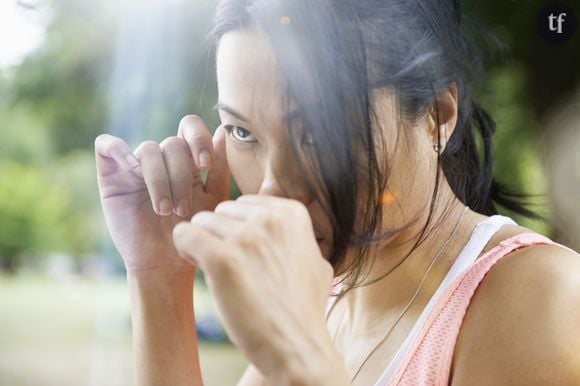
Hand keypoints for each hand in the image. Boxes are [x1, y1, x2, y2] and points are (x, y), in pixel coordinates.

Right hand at [95, 115, 229, 275]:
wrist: (165, 263)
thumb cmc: (192, 232)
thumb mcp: (213, 199)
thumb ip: (219, 166)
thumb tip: (222, 130)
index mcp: (187, 159)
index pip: (190, 127)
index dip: (198, 138)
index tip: (205, 163)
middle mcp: (161, 158)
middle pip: (172, 143)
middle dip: (181, 176)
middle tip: (183, 208)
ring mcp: (135, 165)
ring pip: (147, 150)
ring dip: (159, 180)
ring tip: (164, 210)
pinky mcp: (111, 176)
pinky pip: (106, 146)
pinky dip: (116, 148)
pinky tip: (131, 168)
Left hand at [172, 195, 342, 383]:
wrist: (298, 347)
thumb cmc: (304, 309)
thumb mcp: (315, 262)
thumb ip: (296, 238)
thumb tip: (284, 228)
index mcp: (292, 214)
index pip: (245, 204)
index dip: (239, 228)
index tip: (244, 252)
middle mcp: (270, 219)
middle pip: (222, 211)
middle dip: (220, 234)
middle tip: (229, 266)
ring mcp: (246, 237)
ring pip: (201, 222)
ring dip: (203, 244)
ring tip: (217, 272)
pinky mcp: (222, 259)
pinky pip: (184, 235)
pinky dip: (184, 249)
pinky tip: (197, 265)